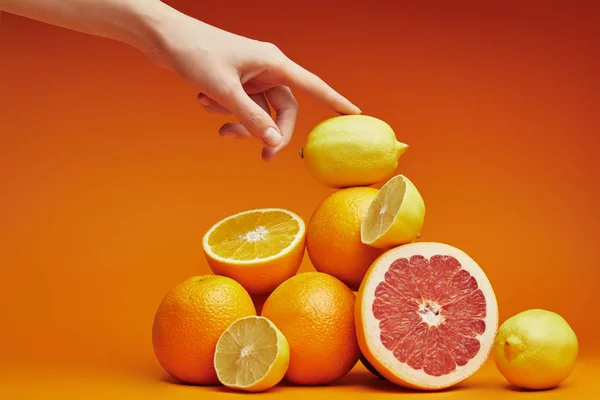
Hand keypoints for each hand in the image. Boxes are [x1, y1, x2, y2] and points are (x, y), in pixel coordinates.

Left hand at [151, 13, 360, 160]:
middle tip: (263, 158)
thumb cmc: (195, 53)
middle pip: (283, 109)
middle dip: (270, 132)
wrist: (163, 38)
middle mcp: (267, 68)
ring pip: (259, 111)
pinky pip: (241, 106)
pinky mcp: (236, 81)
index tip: (356, 113)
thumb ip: (251, 119)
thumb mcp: (224, 90)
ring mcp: (251, 76)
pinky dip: (225, 110)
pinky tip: (203, 100)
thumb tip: (276, 144)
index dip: (335, 101)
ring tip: (215, 120)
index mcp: (273, 62)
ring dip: (240, 122)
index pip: (313, 85)